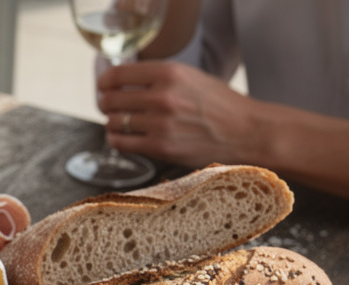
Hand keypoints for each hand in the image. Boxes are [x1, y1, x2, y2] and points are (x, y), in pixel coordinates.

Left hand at [96, 61, 262, 167]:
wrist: (246, 132)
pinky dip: (116, 139)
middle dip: (105, 102)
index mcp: (169, 73)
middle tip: (108, 105)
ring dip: (112, 122)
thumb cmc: (219, 104)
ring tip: (119, 122)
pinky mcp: (161, 147)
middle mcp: (163, 97)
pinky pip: (121, 142)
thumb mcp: (190, 77)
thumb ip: (157, 78)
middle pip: (110, 99)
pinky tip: (122, 136)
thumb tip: (122, 81)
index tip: (103, 85)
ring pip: (114, 122)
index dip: (104, 81)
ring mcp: (160, 124)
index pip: (117, 74)